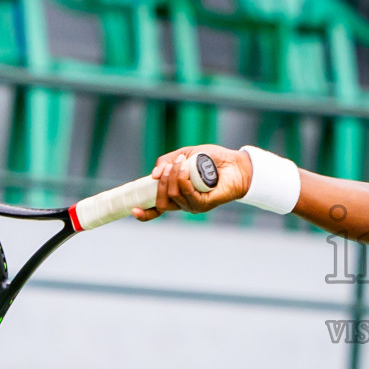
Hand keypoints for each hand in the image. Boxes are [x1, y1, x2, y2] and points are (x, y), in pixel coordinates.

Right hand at [132, 144, 253, 220]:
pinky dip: (183, 180)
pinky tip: (186, 168)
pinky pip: (188, 195)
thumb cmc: (211, 160)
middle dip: (160, 182)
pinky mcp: (205, 204)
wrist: (236, 163)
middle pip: (160, 202)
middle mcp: (183, 203)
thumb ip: (167, 161)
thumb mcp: (184, 154)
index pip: (156, 210)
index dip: (144, 214)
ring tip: (182, 162)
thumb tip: (154, 174)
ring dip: (173, 177)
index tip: (133, 209)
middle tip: (170, 165)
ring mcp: (194, 205)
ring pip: (172, 196)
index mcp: (175, 194)